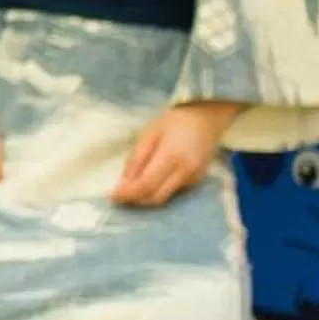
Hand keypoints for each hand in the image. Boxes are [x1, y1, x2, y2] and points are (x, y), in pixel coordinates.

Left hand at [113, 101, 237, 206]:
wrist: (207, 119)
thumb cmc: (174, 122)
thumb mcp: (149, 133)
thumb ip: (136, 158)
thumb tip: (124, 183)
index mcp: (172, 156)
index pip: (146, 185)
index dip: (128, 194)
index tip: (112, 196)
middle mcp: (185, 172)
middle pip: (155, 197)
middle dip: (135, 200)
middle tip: (118, 195)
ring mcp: (194, 178)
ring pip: (164, 198)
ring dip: (145, 198)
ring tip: (130, 189)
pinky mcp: (197, 181)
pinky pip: (173, 192)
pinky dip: (158, 191)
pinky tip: (150, 182)